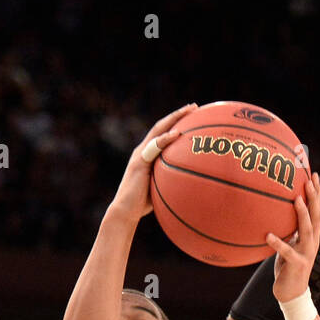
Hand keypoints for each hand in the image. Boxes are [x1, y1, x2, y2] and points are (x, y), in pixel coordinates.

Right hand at [109, 104, 196, 221]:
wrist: (125, 212)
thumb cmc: (142, 205)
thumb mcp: (160, 188)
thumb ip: (170, 180)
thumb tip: (191, 183)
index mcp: (147, 154)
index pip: (162, 133)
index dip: (176, 122)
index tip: (192, 116)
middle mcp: (142, 150)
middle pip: (161, 126)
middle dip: (178, 114)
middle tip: (195, 107)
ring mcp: (140, 154)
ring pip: (158, 130)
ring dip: (174, 118)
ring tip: (190, 111)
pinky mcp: (139, 162)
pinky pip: (154, 147)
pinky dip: (166, 138)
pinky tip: (178, 133)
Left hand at [266, 174, 319, 302]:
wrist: (291, 294)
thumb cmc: (287, 267)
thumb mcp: (289, 245)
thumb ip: (289, 231)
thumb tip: (279, 213)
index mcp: (312, 236)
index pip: (317, 210)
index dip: (317, 193)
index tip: (313, 174)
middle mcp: (312, 242)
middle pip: (316, 215)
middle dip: (314, 197)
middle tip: (309, 180)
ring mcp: (306, 253)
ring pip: (307, 230)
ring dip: (302, 214)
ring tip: (295, 199)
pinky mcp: (297, 265)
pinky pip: (286, 252)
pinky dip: (278, 243)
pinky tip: (268, 235)